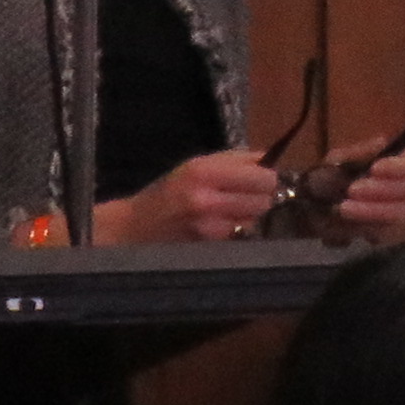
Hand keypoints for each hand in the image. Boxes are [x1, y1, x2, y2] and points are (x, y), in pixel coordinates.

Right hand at [102, 149, 282, 245]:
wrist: (136, 228)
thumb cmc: (168, 191)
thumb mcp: (195, 165)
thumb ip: (234, 160)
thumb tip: (269, 158)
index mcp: (204, 172)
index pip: (261, 176)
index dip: (267, 176)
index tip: (263, 176)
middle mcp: (209, 200)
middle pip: (264, 199)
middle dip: (262, 195)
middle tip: (248, 193)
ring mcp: (211, 227)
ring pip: (256, 218)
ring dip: (251, 213)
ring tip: (231, 208)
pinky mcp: (212, 246)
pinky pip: (241, 233)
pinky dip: (238, 227)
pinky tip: (221, 223)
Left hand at [316, 148, 404, 238]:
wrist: (309, 208)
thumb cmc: (327, 177)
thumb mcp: (338, 160)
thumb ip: (361, 154)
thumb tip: (383, 142)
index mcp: (396, 164)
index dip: (401, 167)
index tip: (375, 169)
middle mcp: (404, 188)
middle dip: (381, 190)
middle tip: (351, 190)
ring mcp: (397, 212)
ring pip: (398, 214)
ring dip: (370, 211)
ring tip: (341, 209)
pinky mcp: (384, 233)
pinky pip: (383, 233)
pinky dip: (361, 227)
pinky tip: (342, 221)